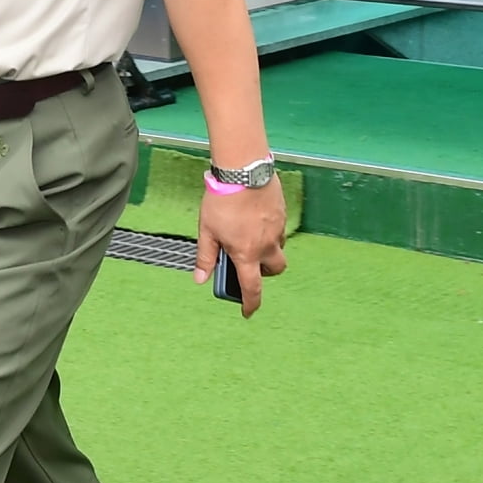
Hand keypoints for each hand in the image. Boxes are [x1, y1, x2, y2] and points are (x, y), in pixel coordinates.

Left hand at [193, 175, 286, 318]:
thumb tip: (200, 279)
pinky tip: (254, 218)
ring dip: (267, 250)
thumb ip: (206, 257)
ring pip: (278, 248)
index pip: (252, 288)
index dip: (250, 304)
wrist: (243, 171)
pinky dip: (269, 231)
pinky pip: (279, 230)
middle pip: (275, 270)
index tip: (248, 312)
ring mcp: (278, 228)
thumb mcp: (208, 231)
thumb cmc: (223, 200)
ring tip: (248, 236)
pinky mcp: (282, 213)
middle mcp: (267, 245)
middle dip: (265, 273)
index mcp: (247, 253)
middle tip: (249, 264)